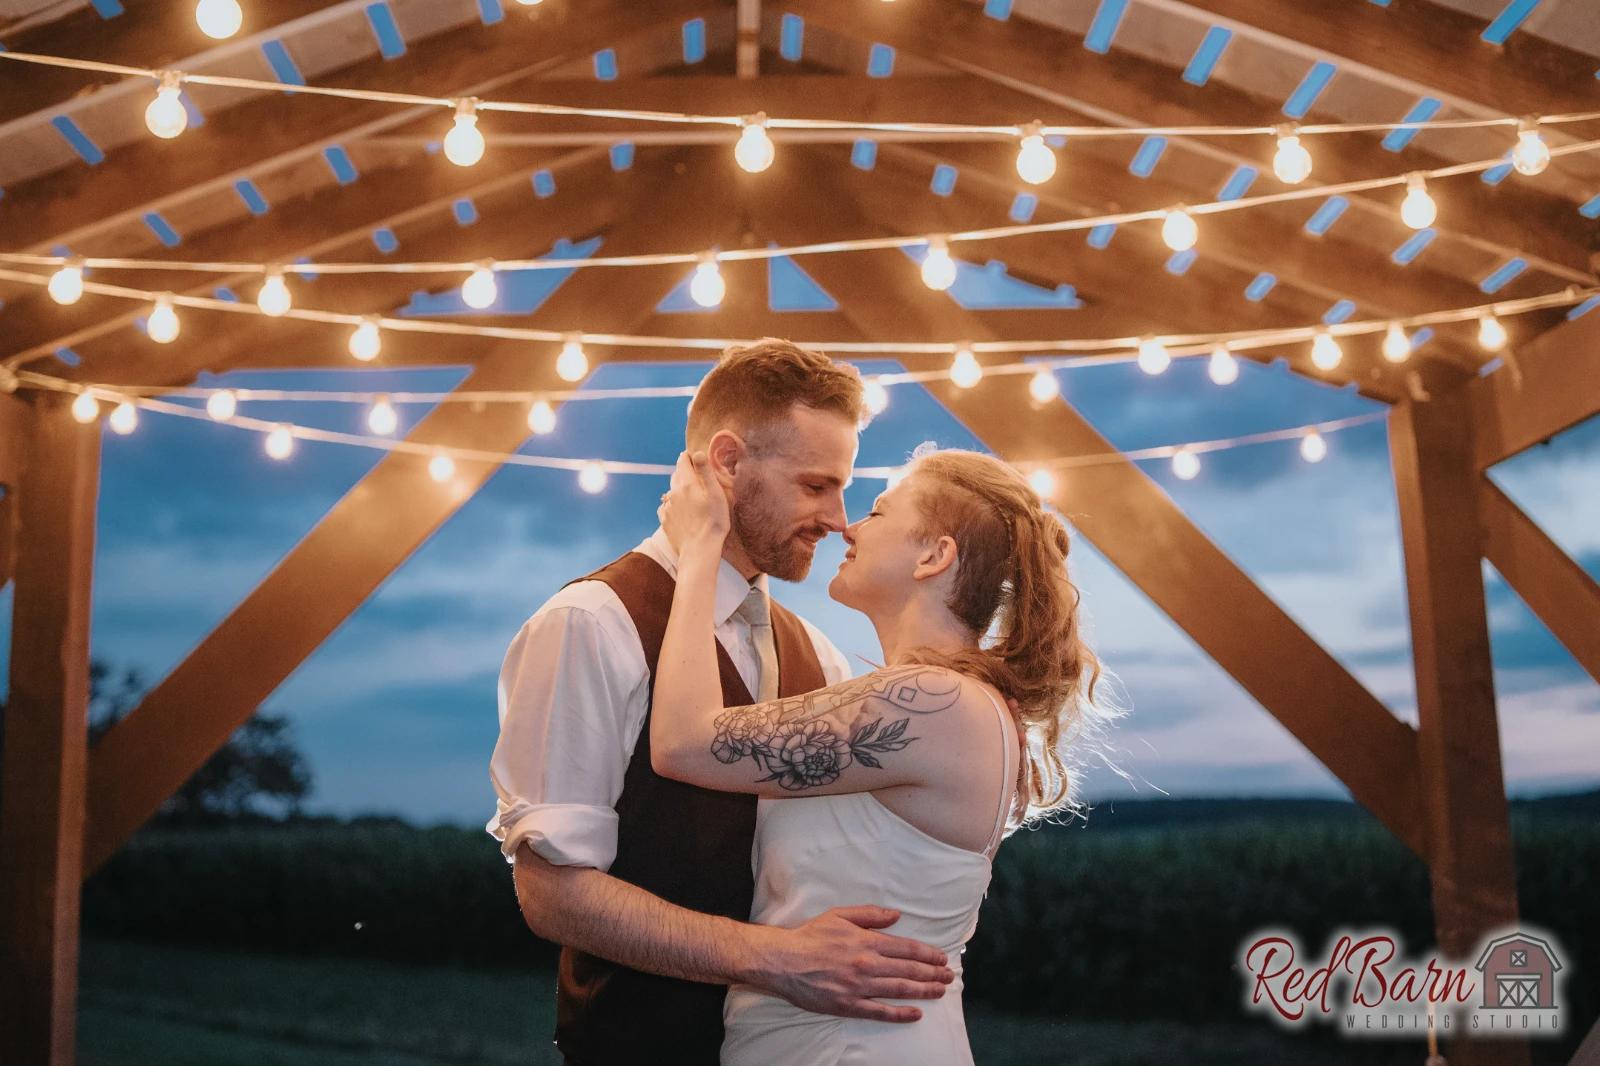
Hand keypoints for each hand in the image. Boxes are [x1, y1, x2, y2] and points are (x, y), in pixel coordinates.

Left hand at [658, 450, 730, 551]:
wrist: (699, 550)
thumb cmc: (713, 522)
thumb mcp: (716, 494)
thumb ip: (705, 472)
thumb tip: (697, 453)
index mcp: (686, 483)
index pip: (683, 460)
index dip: (690, 457)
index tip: (697, 459)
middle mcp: (673, 492)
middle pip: (677, 474)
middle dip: (685, 472)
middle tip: (698, 478)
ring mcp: (667, 507)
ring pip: (672, 491)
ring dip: (680, 489)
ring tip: (692, 497)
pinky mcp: (665, 520)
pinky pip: (666, 506)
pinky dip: (673, 504)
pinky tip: (682, 511)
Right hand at [740, 906, 953, 1022]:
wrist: (784, 961)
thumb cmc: (810, 937)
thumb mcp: (839, 915)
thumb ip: (870, 915)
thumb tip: (896, 915)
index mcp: (866, 941)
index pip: (906, 948)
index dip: (928, 954)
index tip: (941, 958)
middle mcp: (867, 964)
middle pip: (909, 970)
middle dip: (933, 973)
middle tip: (949, 976)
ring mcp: (860, 987)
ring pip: (900, 990)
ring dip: (924, 991)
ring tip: (940, 991)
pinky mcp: (849, 1006)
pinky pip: (881, 1012)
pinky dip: (901, 1014)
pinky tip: (916, 1014)